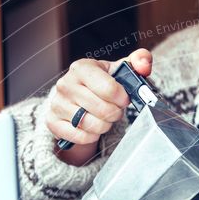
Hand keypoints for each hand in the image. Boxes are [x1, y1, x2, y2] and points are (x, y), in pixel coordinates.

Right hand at [46, 48, 152, 165]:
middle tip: (114, 110)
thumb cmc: (100, 84)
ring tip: (103, 118)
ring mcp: (58, 104)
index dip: (122, 98)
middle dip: (115, 113)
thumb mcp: (118, 71)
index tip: (123, 99)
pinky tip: (92, 127)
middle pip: (104, 110)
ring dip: (105, 126)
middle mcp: (66, 84)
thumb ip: (137, 62)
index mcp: (82, 68)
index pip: (109, 89)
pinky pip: (82, 137)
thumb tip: (144, 64)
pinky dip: (92, 136)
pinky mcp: (53, 122)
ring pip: (93, 125)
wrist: (75, 100)